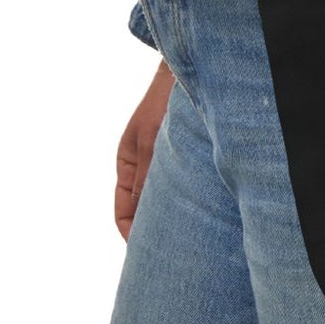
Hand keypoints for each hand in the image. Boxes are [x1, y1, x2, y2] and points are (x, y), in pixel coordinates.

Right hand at [115, 59, 175, 241]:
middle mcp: (142, 165)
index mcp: (126, 162)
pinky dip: (185, 200)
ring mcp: (161, 161)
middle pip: (143, 209)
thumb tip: (137, 217)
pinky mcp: (182, 157)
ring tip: (189, 235)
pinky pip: (180, 186)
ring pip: (163, 199)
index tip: (146, 252)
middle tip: (172, 252)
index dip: (131, 234)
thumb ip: (144, 178)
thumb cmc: (165, 101)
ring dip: (171, 215)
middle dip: (153, 229)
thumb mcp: (151, 141)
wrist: (187, 70)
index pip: (122, 212)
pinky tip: (202, 210)